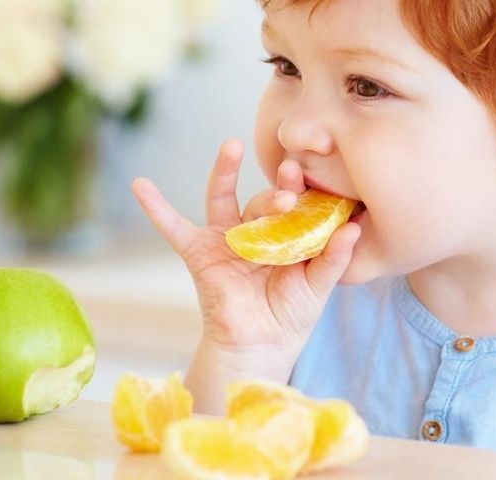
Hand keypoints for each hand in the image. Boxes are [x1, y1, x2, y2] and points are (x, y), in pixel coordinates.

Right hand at [130, 139, 360, 367]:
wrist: (259, 349)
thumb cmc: (291, 315)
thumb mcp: (318, 285)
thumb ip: (334, 257)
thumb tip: (356, 229)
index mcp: (284, 231)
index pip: (294, 203)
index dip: (303, 192)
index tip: (318, 182)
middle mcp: (254, 228)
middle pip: (263, 199)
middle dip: (277, 190)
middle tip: (292, 179)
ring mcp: (225, 238)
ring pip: (222, 198)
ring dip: (224, 171)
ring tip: (231, 146)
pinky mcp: (199, 254)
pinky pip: (174, 228)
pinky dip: (156, 208)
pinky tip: (140, 186)